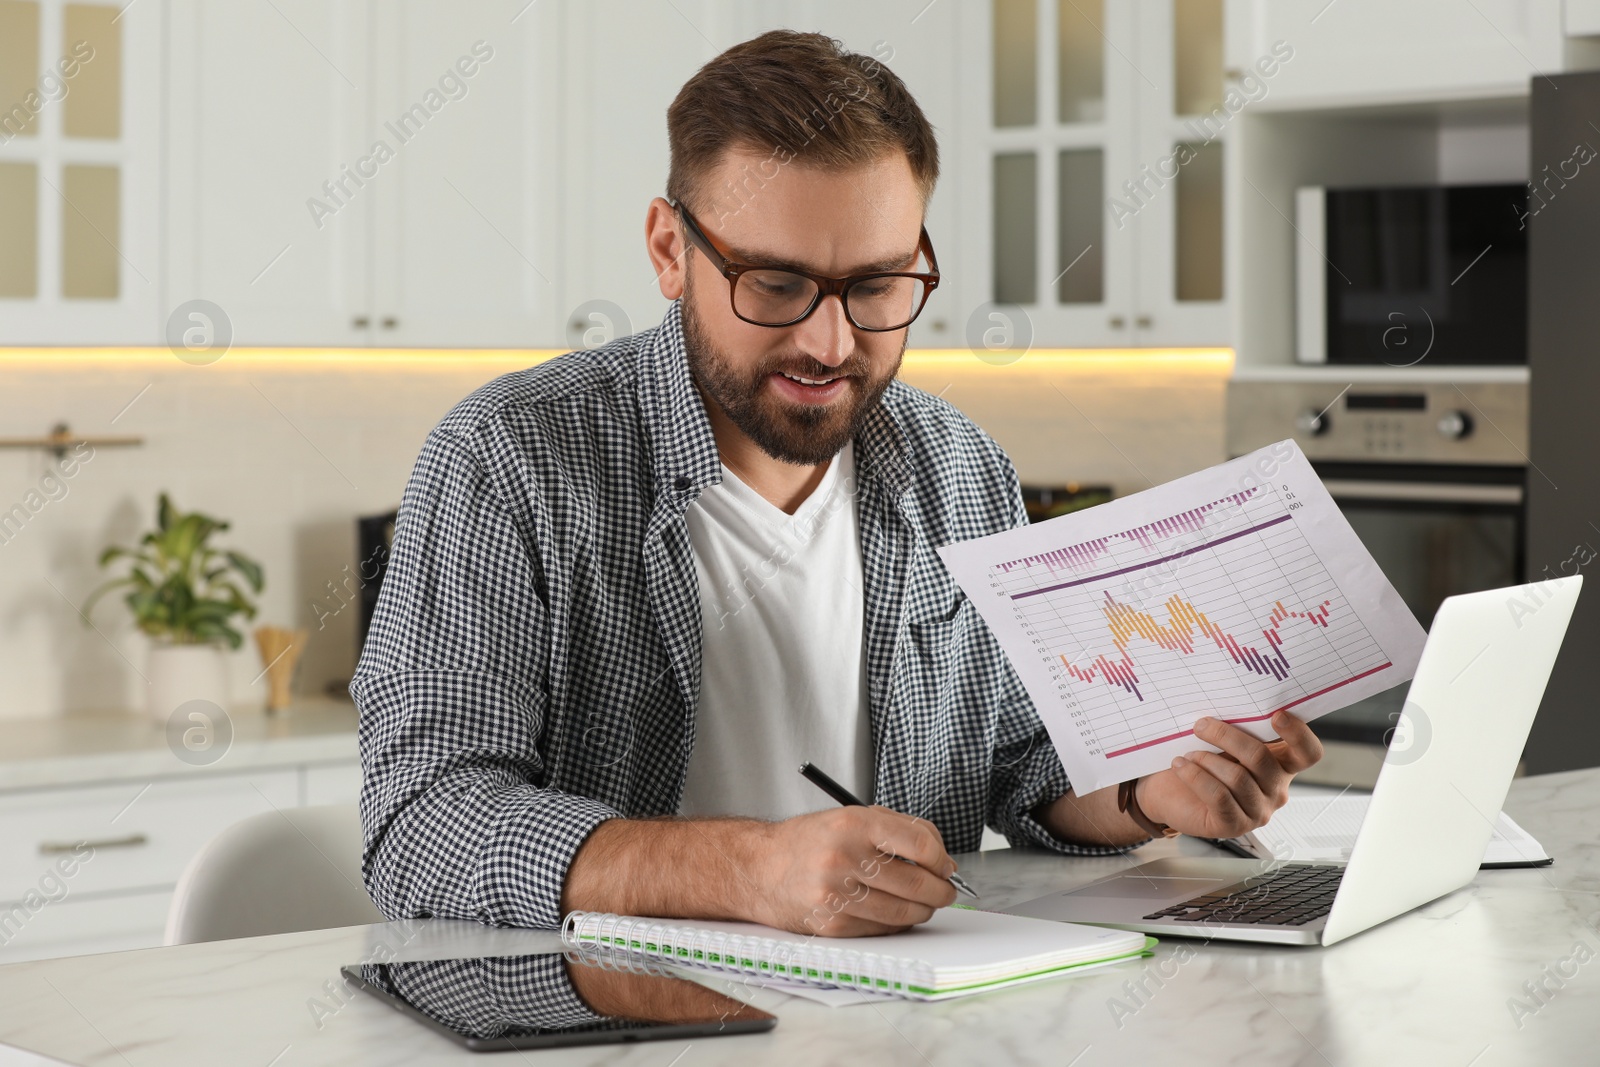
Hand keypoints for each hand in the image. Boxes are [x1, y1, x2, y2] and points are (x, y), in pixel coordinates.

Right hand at [751, 806, 958, 936]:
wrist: (760, 868)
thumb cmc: (809, 841)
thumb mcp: (851, 817)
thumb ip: (899, 829)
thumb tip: (942, 859)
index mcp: (854, 824)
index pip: (920, 844)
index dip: (942, 859)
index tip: (945, 866)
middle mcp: (844, 858)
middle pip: (917, 884)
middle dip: (941, 891)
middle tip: (945, 890)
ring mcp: (837, 895)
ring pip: (904, 912)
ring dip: (923, 911)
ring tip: (922, 903)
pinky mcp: (832, 924)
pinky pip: (882, 929)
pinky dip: (896, 923)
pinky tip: (892, 911)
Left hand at [1135, 710, 1323, 838]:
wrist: (1170, 793)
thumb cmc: (1201, 760)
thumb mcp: (1223, 742)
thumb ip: (1238, 728)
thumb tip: (1229, 702)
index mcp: (1282, 765)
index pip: (1309, 753)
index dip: (1299, 734)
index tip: (1276, 715)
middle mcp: (1276, 790)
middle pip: (1262, 758)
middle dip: (1227, 737)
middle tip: (1200, 726)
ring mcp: (1258, 811)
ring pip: (1237, 778)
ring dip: (1206, 759)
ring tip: (1188, 754)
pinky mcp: (1234, 826)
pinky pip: (1219, 796)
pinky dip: (1196, 776)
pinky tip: (1181, 765)